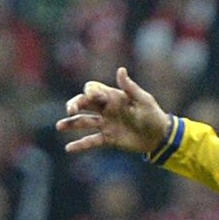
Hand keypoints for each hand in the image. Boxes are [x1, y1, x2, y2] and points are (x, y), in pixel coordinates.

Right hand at [57, 66, 173, 156]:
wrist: (159, 137)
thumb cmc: (153, 115)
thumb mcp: (143, 100)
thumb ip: (130, 87)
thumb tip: (120, 70)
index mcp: (113, 96)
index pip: (93, 90)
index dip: (89, 93)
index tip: (91, 98)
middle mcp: (106, 109)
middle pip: (84, 104)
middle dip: (75, 105)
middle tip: (70, 111)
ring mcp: (105, 124)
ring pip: (84, 122)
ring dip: (71, 124)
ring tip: (59, 126)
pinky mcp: (108, 139)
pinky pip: (91, 141)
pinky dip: (80, 145)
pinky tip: (69, 149)